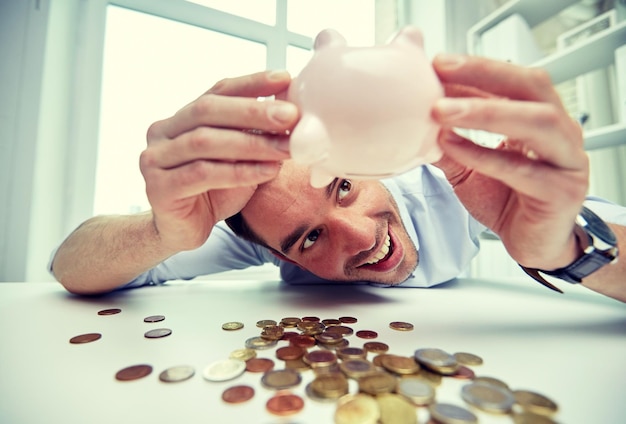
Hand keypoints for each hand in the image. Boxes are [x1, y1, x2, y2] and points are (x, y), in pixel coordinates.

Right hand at [140, 70, 297, 251]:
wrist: (182, 232)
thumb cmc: (213, 192)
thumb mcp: (239, 158)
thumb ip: (254, 135)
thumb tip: (291, 113)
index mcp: (182, 118)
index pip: (217, 91)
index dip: (251, 83)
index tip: (284, 78)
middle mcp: (163, 132)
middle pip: (208, 110)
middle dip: (253, 111)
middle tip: (290, 115)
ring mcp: (155, 159)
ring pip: (205, 142)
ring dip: (251, 144)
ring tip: (285, 148)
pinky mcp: (159, 188)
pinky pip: (202, 174)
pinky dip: (239, 172)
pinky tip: (267, 172)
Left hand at [431, 54, 588, 270]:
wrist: (533, 245)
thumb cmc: (507, 201)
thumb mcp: (469, 168)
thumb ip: (449, 143)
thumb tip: (413, 120)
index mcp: (542, 119)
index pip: (514, 81)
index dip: (477, 70)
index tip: (438, 64)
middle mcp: (561, 133)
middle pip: (532, 87)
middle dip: (485, 74)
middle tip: (442, 70)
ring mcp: (567, 161)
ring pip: (535, 122)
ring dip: (485, 112)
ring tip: (441, 111)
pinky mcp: (561, 192)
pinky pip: (521, 169)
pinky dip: (483, 154)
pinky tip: (452, 146)